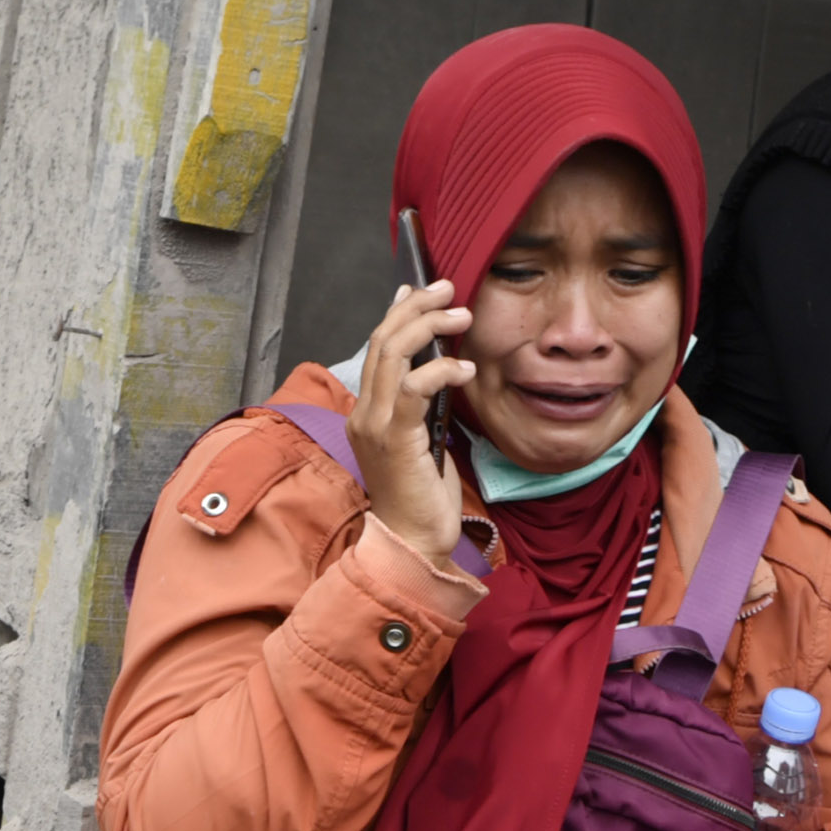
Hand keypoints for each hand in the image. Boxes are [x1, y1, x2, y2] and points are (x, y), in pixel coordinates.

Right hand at [349, 281, 474, 567]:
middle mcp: (365, 414)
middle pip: (383, 342)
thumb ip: (422, 405)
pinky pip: (414, 389)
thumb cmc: (422, 496)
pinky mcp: (396, 439)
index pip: (377, 348)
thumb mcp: (423, 440)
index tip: (418, 289)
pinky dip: (440, 370)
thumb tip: (438, 368)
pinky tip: (465, 367)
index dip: (397, 313)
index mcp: (367, 412)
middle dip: (416, 307)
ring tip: (461, 314)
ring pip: (393, 356)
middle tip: (448, 288)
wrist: (413, 542)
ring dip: (429, 327)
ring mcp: (376, 426)